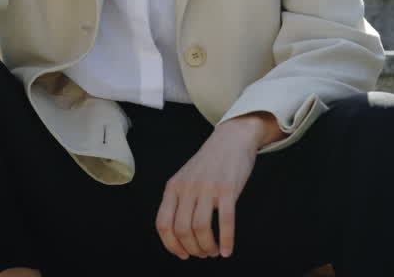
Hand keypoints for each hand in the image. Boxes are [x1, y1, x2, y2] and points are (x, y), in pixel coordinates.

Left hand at [155, 121, 260, 260]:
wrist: (230, 139)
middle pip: (182, 229)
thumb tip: (179, 233)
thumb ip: (179, 200)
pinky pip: (225, 221)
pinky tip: (227, 250)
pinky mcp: (227, 189)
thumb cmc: (209, 163)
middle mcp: (187, 187)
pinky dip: (226, 241)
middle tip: (202, 253)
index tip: (181, 254)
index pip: (163, 223)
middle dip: (192, 248)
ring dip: (207, 247)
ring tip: (214, 251)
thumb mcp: (185, 178)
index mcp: (173, 187)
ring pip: (201, 228)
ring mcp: (207, 188)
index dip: (170, 244)